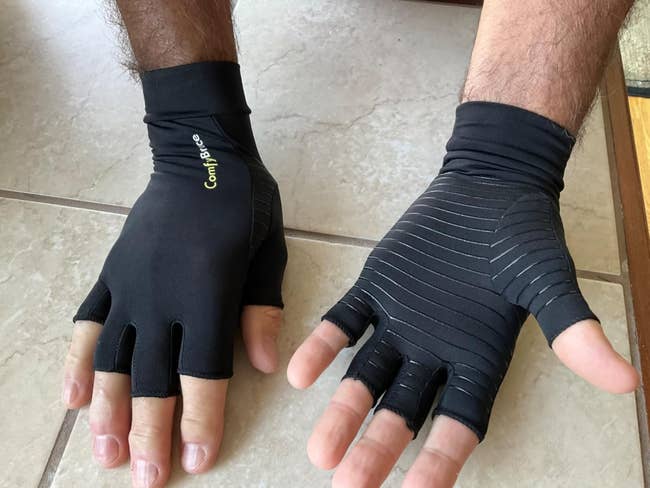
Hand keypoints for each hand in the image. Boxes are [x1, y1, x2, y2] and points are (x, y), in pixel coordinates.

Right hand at [62, 62, 287, 487]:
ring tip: (106, 456)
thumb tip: (264, 366)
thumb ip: (262, 309)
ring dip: (109, 413)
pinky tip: (71, 400)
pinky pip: (87, 323)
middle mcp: (162, 297)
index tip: (196, 461)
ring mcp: (129, 286)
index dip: (201, 419)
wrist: (197, 152)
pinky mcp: (111, 274)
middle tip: (148, 480)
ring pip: (112, 361)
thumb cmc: (244, 202)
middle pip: (154, 378)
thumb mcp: (269, 251)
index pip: (203, 372)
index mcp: (208, 293)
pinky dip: (76, 363)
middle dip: (152, 433)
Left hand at [288, 102, 638, 487]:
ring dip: (343, 409)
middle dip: (377, 446)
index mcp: (478, 360)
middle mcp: (434, 352)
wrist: (489, 186)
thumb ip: (572, 329)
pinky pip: (344, 322)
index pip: (458, 423)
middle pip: (403, 410)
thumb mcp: (549, 282)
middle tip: (347, 485)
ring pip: (367, 374)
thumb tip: (625, 381)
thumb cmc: (525, 236)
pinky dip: (324, 346)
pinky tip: (299, 373)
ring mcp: (400, 322)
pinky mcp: (375, 289)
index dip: (439, 460)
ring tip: (320, 449)